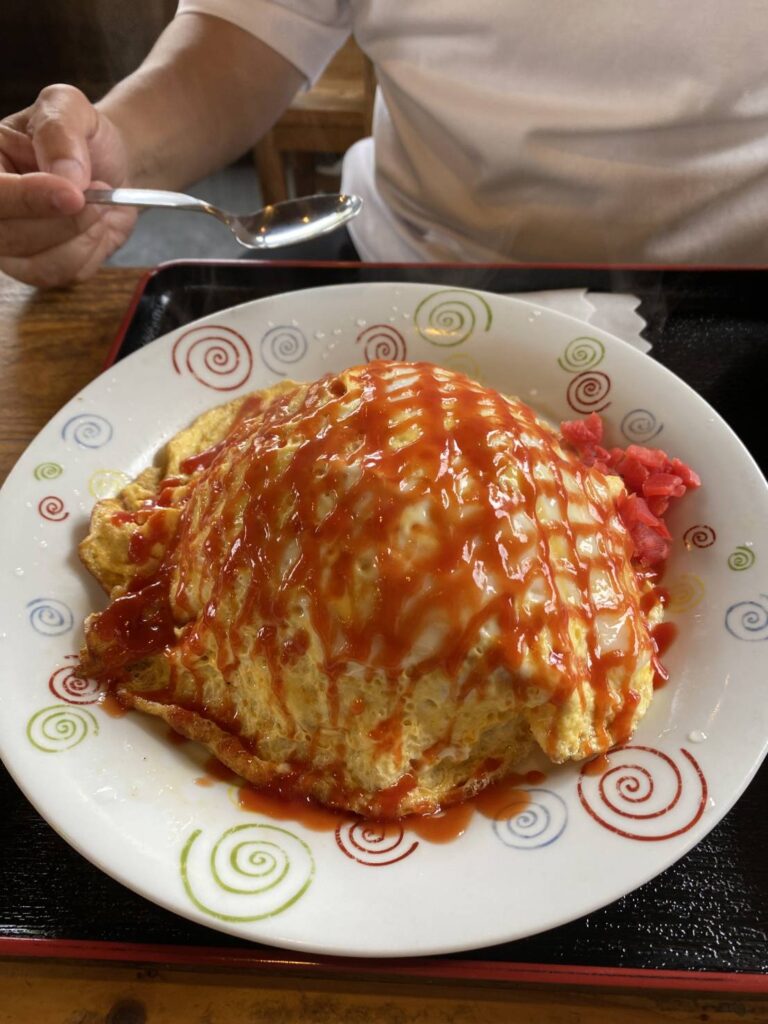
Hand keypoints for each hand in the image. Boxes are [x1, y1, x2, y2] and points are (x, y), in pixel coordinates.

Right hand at [0, 85, 137, 287]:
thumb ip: (59, 131)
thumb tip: (64, 175)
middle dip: (64, 221)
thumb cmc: (79, 134)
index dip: (26, 199)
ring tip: (97, 204)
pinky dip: (92, 250)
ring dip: (82, 236)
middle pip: (10, 237)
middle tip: (96, 192)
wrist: (108, 164)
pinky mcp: (38, 268)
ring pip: (41, 264)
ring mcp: (10, 245)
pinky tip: (95, 225)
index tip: (72, 194)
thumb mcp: (68, 107)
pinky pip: (65, 274)